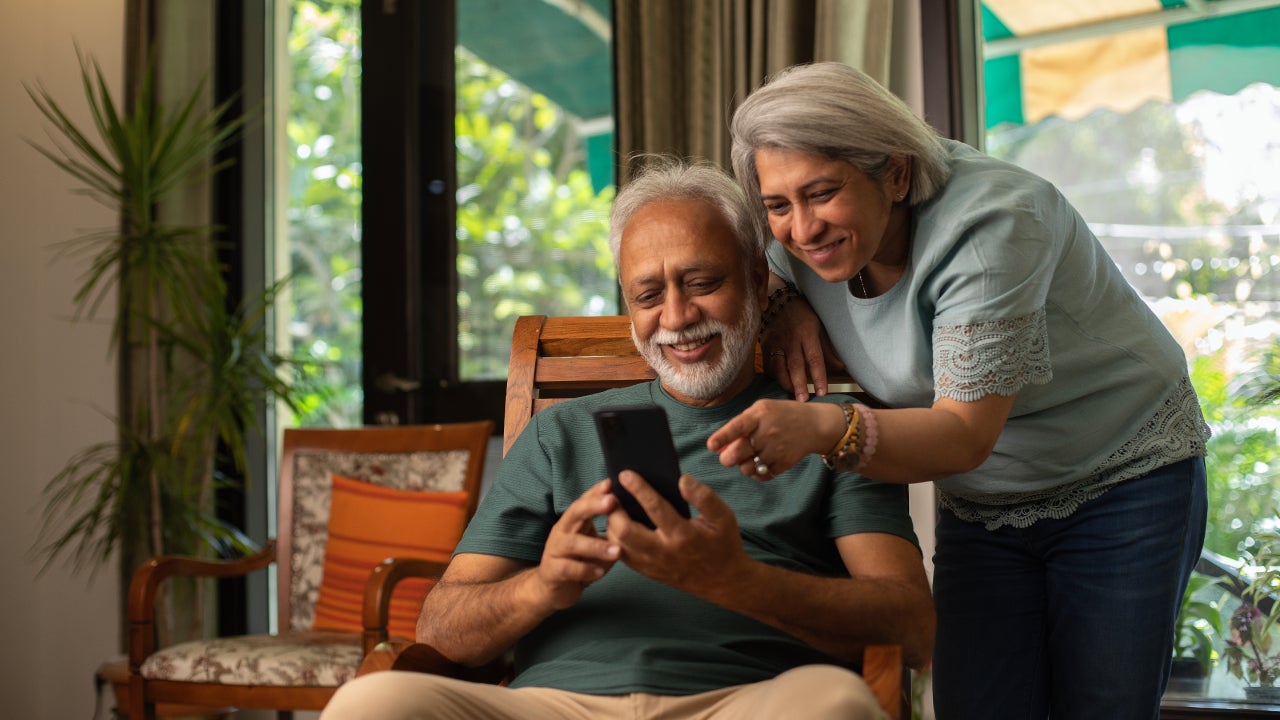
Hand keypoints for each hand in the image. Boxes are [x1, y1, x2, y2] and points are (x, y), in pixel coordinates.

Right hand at [533, 479, 620, 610]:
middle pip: (574, 513)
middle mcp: (561, 532)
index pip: (583, 501)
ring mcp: (554, 551)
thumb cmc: (578, 561)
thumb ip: (608, 530)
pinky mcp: (552, 571)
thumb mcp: (593, 542)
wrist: (552, 589)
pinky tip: (600, 573)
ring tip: (618, 550)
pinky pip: (568, 569)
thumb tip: (635, 515)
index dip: (595, 492)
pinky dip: (585, 570)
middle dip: (593, 506)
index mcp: (572, 522)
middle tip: (612, 501)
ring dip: (596, 546)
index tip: (611, 483)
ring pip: (573, 544)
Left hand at [606, 471, 747, 596]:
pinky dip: (616, 539)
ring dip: (612, 524)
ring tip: (614, 507)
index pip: (654, 508)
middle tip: (612, 493)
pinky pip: (623, 555)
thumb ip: (704, 497)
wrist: (724, 581)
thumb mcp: (724, 517)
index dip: (637, 488)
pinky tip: (619, 524)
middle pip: (626, 531)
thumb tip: (682, 479)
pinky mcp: (648, 572)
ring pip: (619, 545)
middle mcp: (664, 552)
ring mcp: (653, 564)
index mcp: (683, 535)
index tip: (625, 474)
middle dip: (614, 510)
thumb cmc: (723, 544)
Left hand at [706, 399, 846, 478]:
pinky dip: (757, 472)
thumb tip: (717, 447)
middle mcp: (767, 433)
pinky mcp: (783, 464)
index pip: (737, 427)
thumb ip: (739, 425)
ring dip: (743, 465)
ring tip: (750, 457)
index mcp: (759, 415)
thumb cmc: (781, 415)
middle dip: (727, 458)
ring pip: (746, 468)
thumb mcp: (761, 410)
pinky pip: (761, 475)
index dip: (722, 437)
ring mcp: (776, 450)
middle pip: (737, 453)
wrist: (814, 425)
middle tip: (728, 457)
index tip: (711, 445)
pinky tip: (761, 462)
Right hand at [759, 296, 844, 400]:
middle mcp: (791, 339)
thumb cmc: (802, 314)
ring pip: (779, 367)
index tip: (822, 392)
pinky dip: (774, 376)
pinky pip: (768, 365)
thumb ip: (827, 349)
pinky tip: (780, 384)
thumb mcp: (818, 327)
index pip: (814, 358)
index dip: (819, 376)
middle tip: (804, 401)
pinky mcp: (764, 345)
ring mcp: (776, 342)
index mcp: (807, 332)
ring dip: (785, 383)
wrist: (777, 300)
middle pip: (795, 365)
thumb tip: (840, 368)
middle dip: (800, 384)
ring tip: (792, 395)